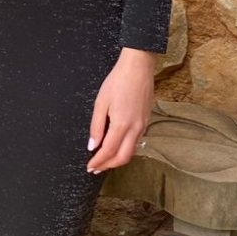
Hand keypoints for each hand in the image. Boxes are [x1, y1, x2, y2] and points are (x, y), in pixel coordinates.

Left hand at [86, 48, 156, 173]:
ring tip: (104, 160)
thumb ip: (96, 127)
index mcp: (122, 124)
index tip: (90, 167)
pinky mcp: (146, 121)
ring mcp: (143, 125)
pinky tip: (117, 146)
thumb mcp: (101, 102)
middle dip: (108, 166)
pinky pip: (136, 141)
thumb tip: (93, 146)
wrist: (138, 68)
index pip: (108, 151)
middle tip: (96, 168)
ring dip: (117, 159)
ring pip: (131, 151)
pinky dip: (125, 149)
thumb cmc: (118, 81)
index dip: (98, 162)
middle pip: (123, 158)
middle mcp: (135, 128)